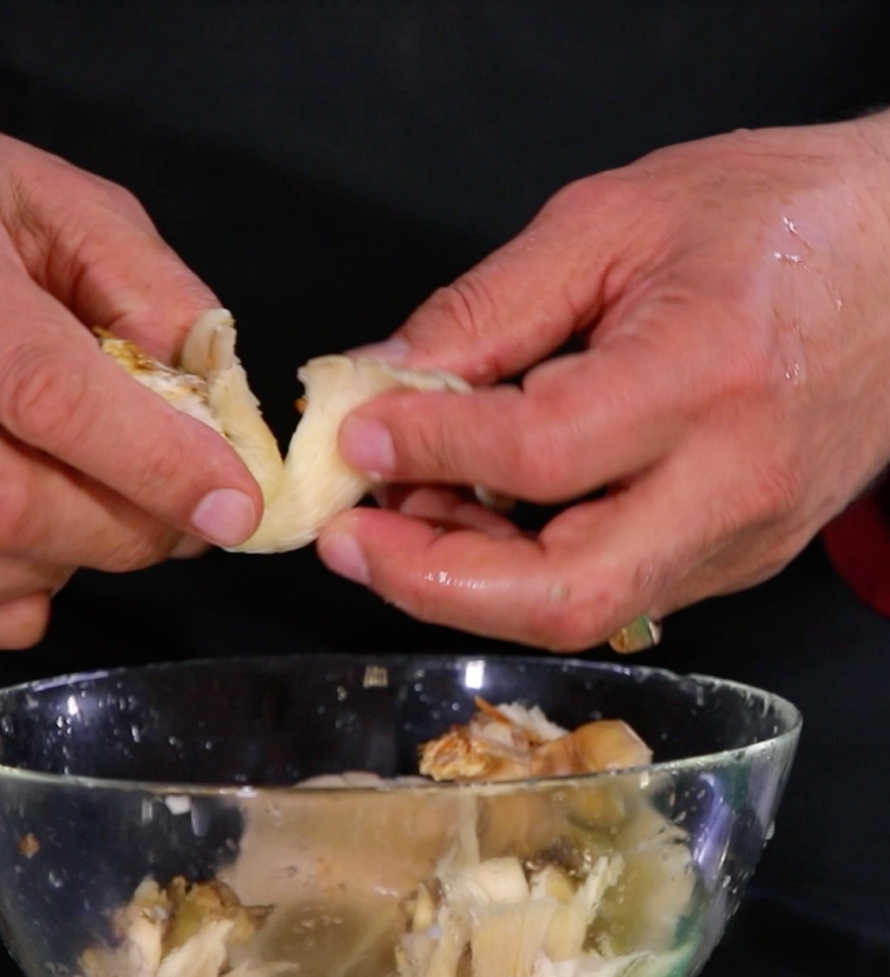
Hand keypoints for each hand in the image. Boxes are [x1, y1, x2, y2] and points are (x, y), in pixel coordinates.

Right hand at [0, 79, 260, 647]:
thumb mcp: (47, 192)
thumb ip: (146, 282)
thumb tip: (217, 396)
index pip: (47, 395)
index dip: (156, 465)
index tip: (232, 504)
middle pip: (0, 503)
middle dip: (123, 533)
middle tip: (178, 519)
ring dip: (59, 570)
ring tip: (96, 522)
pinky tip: (30, 561)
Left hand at [318, 115, 889, 649]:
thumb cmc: (774, 219)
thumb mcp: (614, 222)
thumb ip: (488, 310)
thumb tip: (384, 381)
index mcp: (709, 372)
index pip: (541, 452)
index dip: (431, 451)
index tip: (359, 431)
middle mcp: (735, 478)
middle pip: (563, 592)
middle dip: (429, 578)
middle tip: (350, 539)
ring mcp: (741, 535)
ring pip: (577, 608)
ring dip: (462, 576)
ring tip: (399, 511)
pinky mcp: (733, 555)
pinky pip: (606, 589)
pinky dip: (516, 567)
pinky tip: (471, 516)